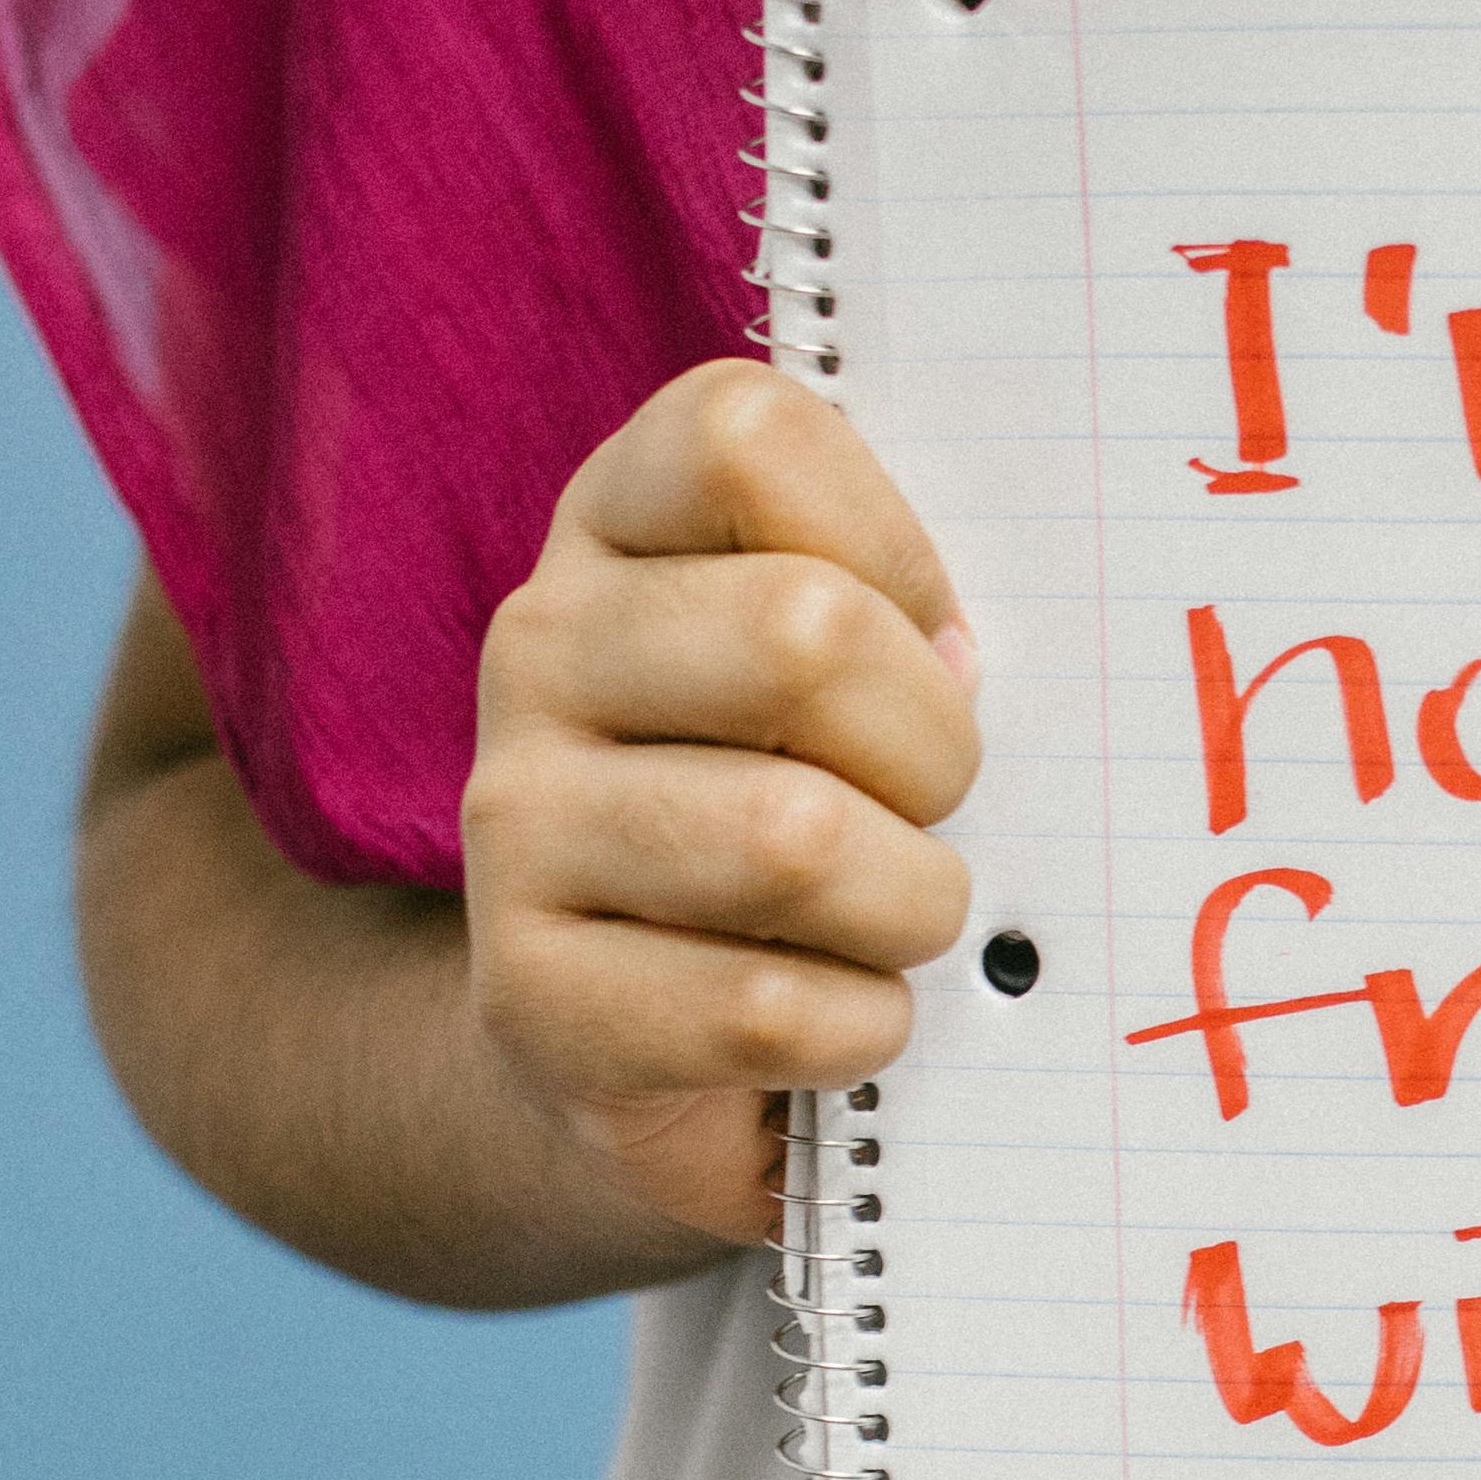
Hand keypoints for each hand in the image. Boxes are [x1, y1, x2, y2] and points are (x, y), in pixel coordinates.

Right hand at [458, 365, 982, 1249]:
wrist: (642, 1042)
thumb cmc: (800, 804)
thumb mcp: (847, 672)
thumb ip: (908, 613)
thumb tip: (967, 663)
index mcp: (619, 526)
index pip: (747, 437)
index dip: (890, 542)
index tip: (928, 634)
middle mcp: (539, 649)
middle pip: (800, 634)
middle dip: (933, 744)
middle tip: (937, 803)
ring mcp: (513, 823)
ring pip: (791, 837)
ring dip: (909, 902)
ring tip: (899, 916)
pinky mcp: (530, 998)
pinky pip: (763, 1007)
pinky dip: (861, 1026)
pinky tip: (849, 1018)